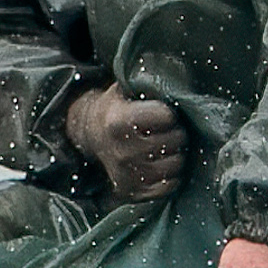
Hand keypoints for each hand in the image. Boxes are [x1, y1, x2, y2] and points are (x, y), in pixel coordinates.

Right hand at [65, 84, 190, 201]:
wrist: (91, 134)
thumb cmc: (117, 108)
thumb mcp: (125, 89)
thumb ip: (146, 82)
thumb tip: (175, 75)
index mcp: (120, 122)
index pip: (167, 116)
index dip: (169, 113)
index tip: (163, 113)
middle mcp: (123, 151)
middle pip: (175, 140)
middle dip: (176, 133)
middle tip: (167, 130)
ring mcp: (128, 175)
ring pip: (176, 164)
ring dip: (176, 154)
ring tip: (165, 147)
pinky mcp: (134, 192)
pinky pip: (169, 186)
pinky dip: (171, 175)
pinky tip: (161, 164)